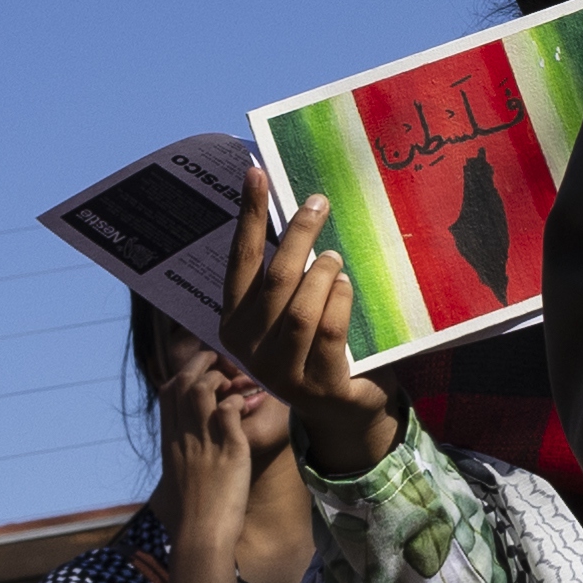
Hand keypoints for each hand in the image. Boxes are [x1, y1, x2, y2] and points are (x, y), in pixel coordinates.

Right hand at [152, 347, 265, 542]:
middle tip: (218, 361)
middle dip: (200, 364)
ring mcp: (204, 441)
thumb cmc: (189, 518)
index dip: (182, 375)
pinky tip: (246, 408)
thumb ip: (176, 467)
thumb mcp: (174, 484)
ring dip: (219, 379)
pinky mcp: (230, 449)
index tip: (197, 372)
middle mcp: (183, 437)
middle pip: (182, 383)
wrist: (200, 535)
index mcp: (170, 443)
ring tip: (233, 383)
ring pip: (203, 389)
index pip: (167, 393)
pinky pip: (230, 409)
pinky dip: (239, 401)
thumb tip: (175, 469)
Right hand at [220, 193, 402, 478]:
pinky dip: (341, 302)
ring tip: (336, 258)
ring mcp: (282, 373)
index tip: (257, 173)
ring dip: (324, 273)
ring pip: (302, 307)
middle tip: (320, 203)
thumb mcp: (290, 311)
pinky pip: (330, 331)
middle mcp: (250, 350)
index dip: (250, 216)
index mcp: (235, 324)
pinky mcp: (318, 386)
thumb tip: (294, 208)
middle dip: (299, 234)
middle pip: (275, 279)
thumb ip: (284, 275)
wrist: (345, 409)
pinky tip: (347, 287)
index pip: (240, 261)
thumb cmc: (318, 346)